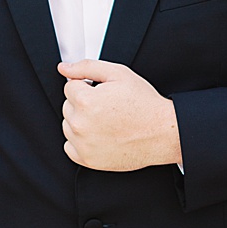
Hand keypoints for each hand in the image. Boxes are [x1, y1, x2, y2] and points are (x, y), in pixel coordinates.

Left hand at [57, 59, 182, 170]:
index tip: (104, 94)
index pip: (69, 87)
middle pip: (67, 106)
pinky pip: (70, 146)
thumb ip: (86, 67)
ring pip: (68, 125)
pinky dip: (80, 141)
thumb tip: (63, 68)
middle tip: (108, 107)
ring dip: (81, 122)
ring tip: (106, 121)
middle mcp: (80, 124)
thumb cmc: (144, 103)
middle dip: (83, 104)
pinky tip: (99, 136)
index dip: (88, 87)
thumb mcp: (118, 74)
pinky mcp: (88, 160)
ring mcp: (83, 144)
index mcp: (85, 101)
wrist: (163, 133)